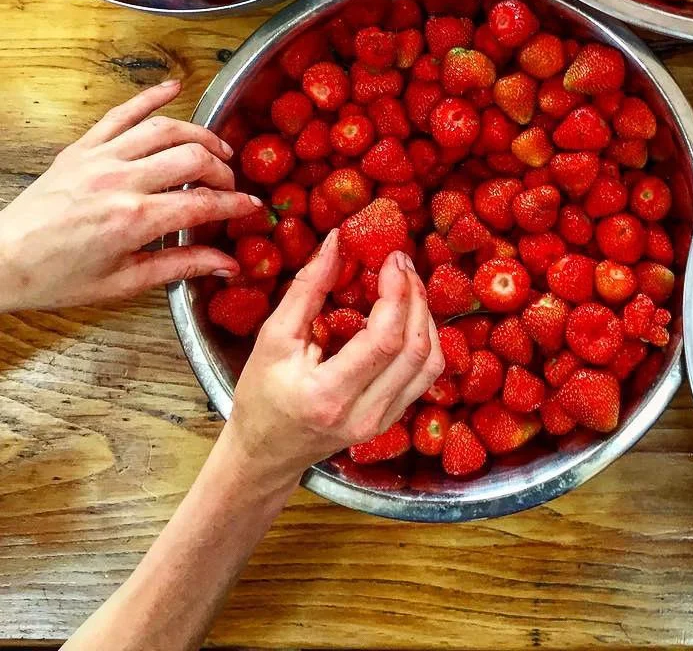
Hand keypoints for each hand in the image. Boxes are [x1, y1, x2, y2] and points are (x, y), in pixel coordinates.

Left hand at [0, 79, 263, 312]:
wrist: (0, 261)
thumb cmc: (57, 277)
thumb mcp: (125, 281)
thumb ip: (181, 265)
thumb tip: (227, 264)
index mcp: (134, 219)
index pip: (204, 202)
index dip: (236, 205)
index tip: (252, 208)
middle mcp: (121, 181)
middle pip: (193, 158)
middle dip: (222, 170)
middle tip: (229, 185)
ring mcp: (100, 158)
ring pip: (165, 129)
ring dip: (199, 135)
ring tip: (216, 149)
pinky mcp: (82, 147)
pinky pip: (122, 113)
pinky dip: (151, 96)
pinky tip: (174, 88)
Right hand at [226, 232, 443, 483]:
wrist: (264, 453)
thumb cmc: (261, 395)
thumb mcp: (273, 338)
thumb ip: (307, 288)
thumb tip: (336, 241)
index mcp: (328, 396)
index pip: (384, 341)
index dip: (397, 293)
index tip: (392, 259)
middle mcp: (363, 415)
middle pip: (415, 350)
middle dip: (416, 297)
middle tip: (402, 263)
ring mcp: (382, 421)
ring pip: (430, 363)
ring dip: (425, 317)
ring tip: (408, 285)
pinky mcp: (392, 419)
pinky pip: (425, 376)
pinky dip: (425, 339)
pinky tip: (410, 315)